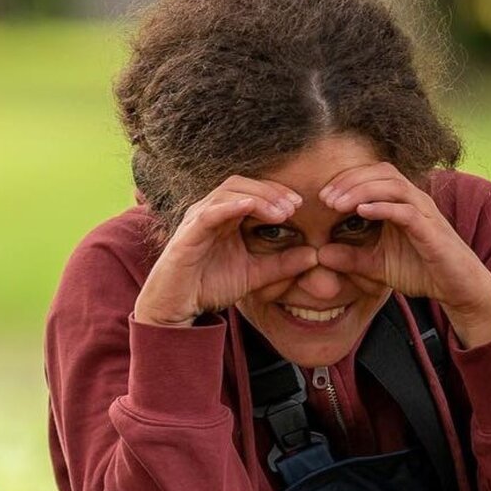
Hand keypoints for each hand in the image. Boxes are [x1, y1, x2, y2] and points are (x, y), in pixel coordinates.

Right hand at [135, 177, 318, 325]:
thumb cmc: (208, 286)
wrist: (176, 307)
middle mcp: (209, 212)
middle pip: (241, 184)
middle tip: (295, 206)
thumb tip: (314, 256)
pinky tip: (250, 207)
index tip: (300, 205)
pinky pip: (209, 212)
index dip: (276, 192)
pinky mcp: (187, 234)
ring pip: (228, 192)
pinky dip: (230, 205)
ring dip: (258, 197)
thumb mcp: (253, 275)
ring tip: (281, 212)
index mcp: (224, 217)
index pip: (252, 191)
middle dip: (270, 191)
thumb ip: (282, 265)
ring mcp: (197, 220)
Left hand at [316, 163, 490, 347]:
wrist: (457, 287)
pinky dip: (384, 208)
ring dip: (362, 190)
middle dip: (350, 180)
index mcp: (400, 203)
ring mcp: (425, 214)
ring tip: (337, 204)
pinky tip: (362, 212)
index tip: (321, 196)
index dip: (346, 179)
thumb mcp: (376, 266)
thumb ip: (349, 259)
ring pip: (394, 186)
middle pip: (382, 172)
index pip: (373, 175)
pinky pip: (407, 211)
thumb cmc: (420, 271)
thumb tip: (320, 254)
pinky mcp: (432, 231)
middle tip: (324, 198)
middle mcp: (414, 201)